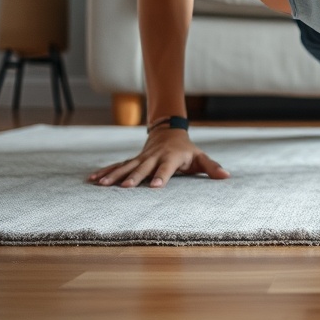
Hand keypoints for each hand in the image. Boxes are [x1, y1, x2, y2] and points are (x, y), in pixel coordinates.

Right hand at [87, 128, 229, 187]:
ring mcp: (141, 158)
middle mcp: (154, 157)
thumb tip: (227, 176)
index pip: (166, 168)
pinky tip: (92, 179)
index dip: (161, 176)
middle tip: (125, 187)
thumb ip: (212, 167)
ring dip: (113, 175)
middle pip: (143, 167)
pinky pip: (117, 166)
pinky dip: (105, 171)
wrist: (169, 132)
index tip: (155, 186)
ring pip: (126, 166)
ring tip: (101, 184)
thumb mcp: (200, 157)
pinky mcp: (132, 160)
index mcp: (171, 157)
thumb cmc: (187, 150)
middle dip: (134, 177)